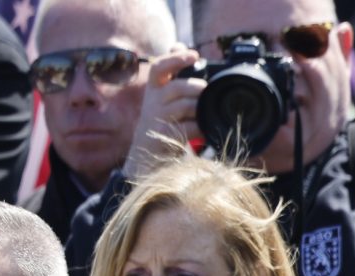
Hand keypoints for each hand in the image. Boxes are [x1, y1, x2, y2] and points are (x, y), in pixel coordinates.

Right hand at [123, 49, 203, 179]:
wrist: (148, 151)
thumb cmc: (163, 119)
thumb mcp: (163, 94)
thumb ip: (172, 72)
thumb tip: (177, 45)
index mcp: (154, 88)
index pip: (159, 67)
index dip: (175, 58)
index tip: (193, 54)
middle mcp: (153, 101)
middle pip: (178, 87)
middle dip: (196, 88)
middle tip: (206, 91)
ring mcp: (159, 119)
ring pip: (186, 106)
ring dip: (200, 108)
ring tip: (206, 112)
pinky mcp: (168, 135)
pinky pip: (191, 127)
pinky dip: (202, 128)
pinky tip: (205, 130)